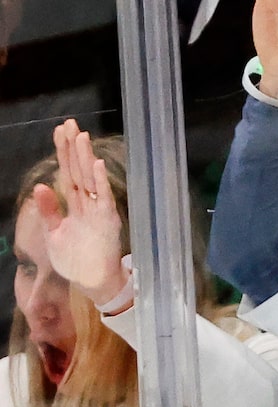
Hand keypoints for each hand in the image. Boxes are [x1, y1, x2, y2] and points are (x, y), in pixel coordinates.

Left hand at [34, 122, 128, 305]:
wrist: (93, 283)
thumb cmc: (75, 260)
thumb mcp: (54, 234)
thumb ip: (50, 210)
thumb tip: (40, 186)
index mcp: (74, 206)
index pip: (68, 173)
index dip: (64, 153)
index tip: (60, 131)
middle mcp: (87, 204)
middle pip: (79, 171)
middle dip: (74, 148)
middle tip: (70, 124)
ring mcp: (98, 211)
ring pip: (90, 179)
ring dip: (86, 158)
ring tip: (81, 137)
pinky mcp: (107, 221)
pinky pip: (104, 198)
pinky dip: (100, 182)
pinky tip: (96, 164)